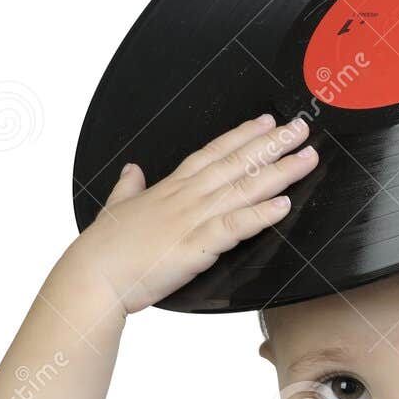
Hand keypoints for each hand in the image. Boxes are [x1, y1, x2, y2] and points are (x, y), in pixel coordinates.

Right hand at [65, 113, 318, 314]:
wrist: (92, 276)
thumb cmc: (103, 249)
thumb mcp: (115, 208)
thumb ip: (128, 187)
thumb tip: (131, 168)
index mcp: (169, 188)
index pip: (213, 154)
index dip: (242, 136)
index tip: (267, 122)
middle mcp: (186, 198)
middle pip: (236, 163)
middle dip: (272, 145)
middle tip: (301, 128)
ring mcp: (192, 220)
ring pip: (243, 189)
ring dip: (278, 172)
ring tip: (306, 157)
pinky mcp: (196, 247)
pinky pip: (234, 227)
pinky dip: (260, 215)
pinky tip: (284, 205)